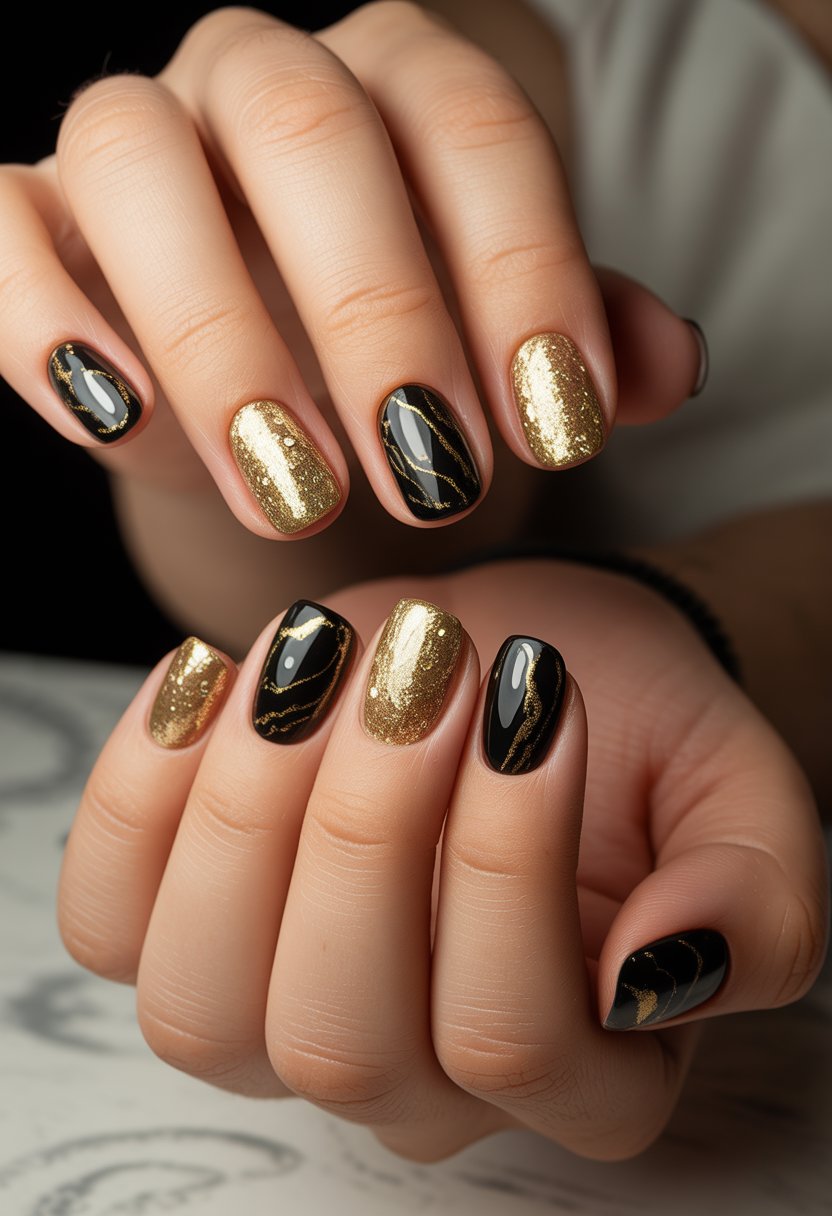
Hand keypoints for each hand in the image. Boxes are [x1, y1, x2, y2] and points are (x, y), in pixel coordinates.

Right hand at [0, 2, 703, 538]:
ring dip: (219, 338)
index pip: (475, 132)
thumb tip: (669, 366)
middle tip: (435, 480)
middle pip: (315, 138)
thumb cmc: (399, 351)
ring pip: (138, 163)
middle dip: (381, 318)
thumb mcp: (499, 345)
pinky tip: (113, 417)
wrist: (276, 377)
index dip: (525, 276)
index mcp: (397, 79)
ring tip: (297, 491)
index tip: (561, 430)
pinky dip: (38, 311)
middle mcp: (260, 79)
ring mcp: (134, 137)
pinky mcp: (29, 217)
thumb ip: (582, 340)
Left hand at [56, 560, 827, 1161]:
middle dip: (367, 830)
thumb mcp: (739, 795)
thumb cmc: (630, 728)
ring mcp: (280, 1021)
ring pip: (203, 1010)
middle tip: (422, 666)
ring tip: (318, 660)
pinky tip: (216, 672)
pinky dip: (138, 792)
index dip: (509, 861)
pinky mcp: (184, 931)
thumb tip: (660, 967)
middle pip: (342, 1038)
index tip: (531, 689)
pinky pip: (107, 920)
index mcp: (580, 1071)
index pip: (512, 1039)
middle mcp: (416, 1083)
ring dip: (249, 811)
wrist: (525, 661)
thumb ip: (750, 901)